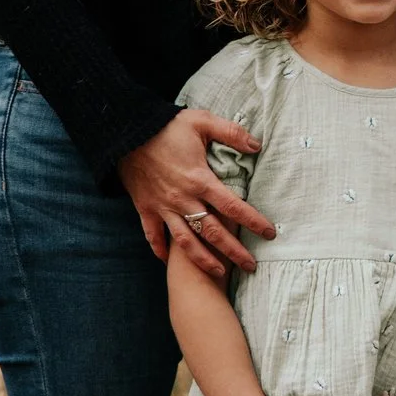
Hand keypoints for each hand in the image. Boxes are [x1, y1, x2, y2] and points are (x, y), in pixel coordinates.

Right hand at [120, 109, 275, 279]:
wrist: (126, 133)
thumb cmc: (167, 126)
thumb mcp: (202, 121)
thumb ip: (231, 133)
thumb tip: (257, 145)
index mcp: (200, 180)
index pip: (233, 206)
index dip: (253, 221)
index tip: (269, 233)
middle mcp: (183, 199)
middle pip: (213, 233)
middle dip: (234, 252)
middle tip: (251, 266)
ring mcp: (162, 207)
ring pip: (186, 242)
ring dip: (204, 260)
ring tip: (220, 273)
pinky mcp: (144, 208)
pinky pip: (152, 235)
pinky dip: (160, 250)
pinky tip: (167, 262)